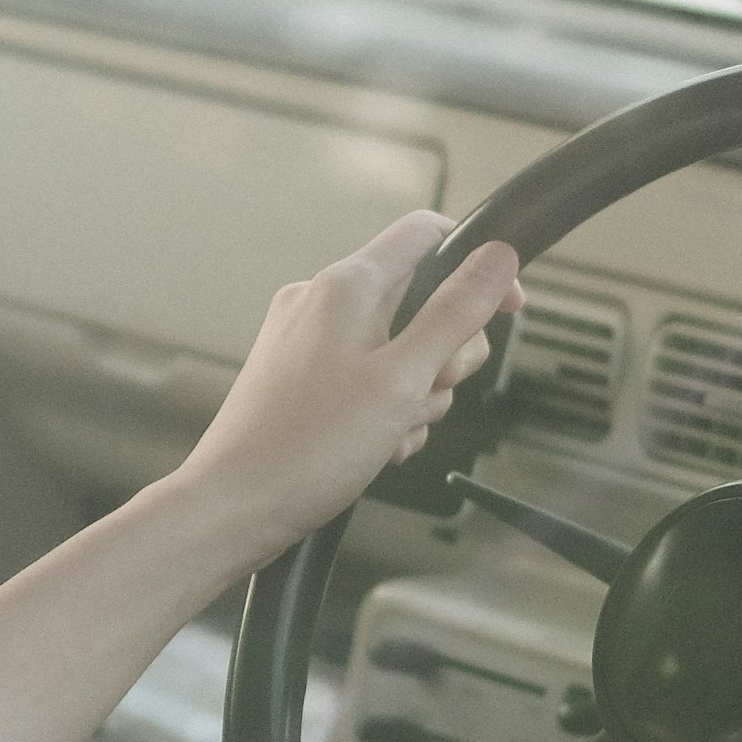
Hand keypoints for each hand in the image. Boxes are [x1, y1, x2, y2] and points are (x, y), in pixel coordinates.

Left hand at [172, 211, 519, 567]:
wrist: (234, 507)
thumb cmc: (310, 448)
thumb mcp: (404, 379)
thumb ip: (455, 314)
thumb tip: (499, 255)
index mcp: (347, 285)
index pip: (426, 234)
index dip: (478, 265)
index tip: (507, 308)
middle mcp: (322, 300)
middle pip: (419, 301)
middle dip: (442, 356)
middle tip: (424, 396)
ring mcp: (307, 339)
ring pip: (398, 350)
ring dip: (413, 396)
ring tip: (390, 434)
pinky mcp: (299, 377)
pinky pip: (366, 380)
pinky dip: (382, 413)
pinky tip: (373, 449)